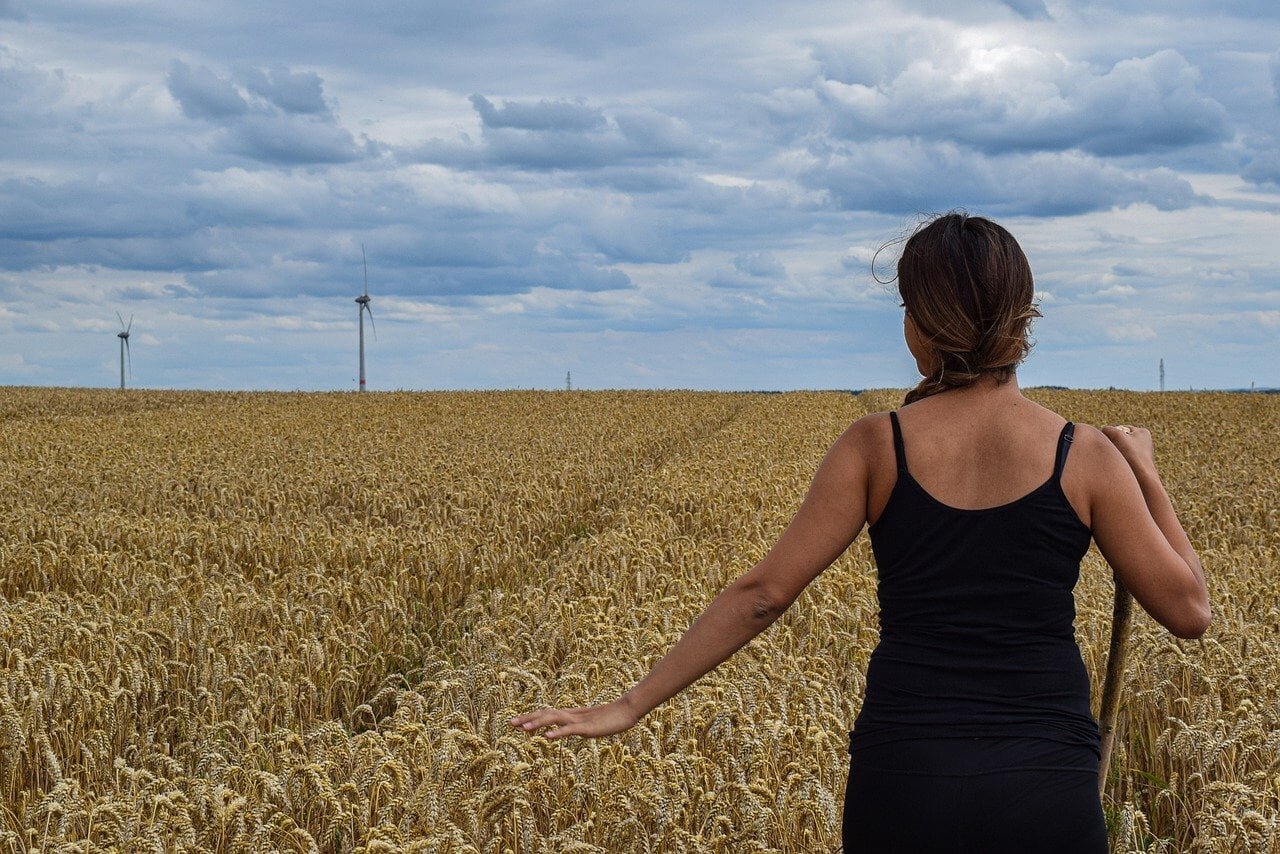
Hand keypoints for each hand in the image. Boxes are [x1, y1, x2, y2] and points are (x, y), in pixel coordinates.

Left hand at [509, 699, 639, 739]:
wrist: (628, 710)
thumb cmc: (611, 718)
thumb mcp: (590, 724)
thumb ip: (577, 727)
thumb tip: (566, 731)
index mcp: (571, 715)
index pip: (546, 714)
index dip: (530, 717)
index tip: (516, 722)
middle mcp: (571, 715)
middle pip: (545, 714)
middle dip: (527, 719)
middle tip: (510, 723)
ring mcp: (579, 720)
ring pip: (554, 719)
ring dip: (538, 723)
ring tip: (523, 729)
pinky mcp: (588, 728)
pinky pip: (570, 730)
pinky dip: (558, 732)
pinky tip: (548, 737)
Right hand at [1102, 424, 1155, 470]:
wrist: (1142, 478)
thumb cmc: (1132, 455)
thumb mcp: (1118, 435)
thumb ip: (1108, 429)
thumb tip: (1103, 432)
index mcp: (1143, 432)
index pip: (1119, 429)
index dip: (1111, 435)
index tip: (1111, 443)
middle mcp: (1144, 442)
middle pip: (1119, 440)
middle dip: (1113, 444)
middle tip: (1113, 451)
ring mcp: (1141, 454)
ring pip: (1120, 450)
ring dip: (1115, 454)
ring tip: (1118, 460)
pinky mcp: (1137, 465)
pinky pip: (1123, 460)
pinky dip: (1119, 462)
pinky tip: (1121, 466)